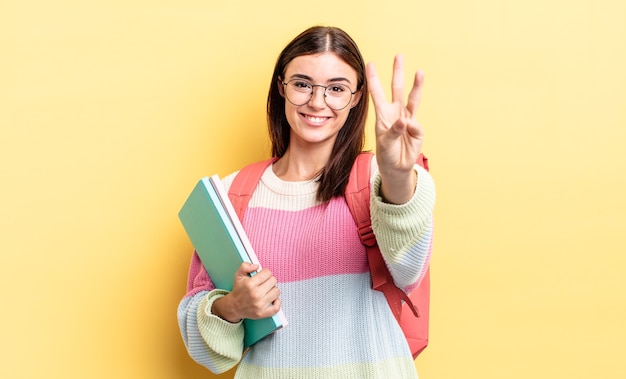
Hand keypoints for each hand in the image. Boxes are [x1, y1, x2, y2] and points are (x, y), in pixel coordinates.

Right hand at [212, 262, 281, 322]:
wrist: (234, 306)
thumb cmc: (239, 290)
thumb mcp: (238, 275)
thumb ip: (245, 266)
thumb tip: (256, 266)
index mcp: (250, 284)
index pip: (267, 273)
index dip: (265, 272)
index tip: (262, 275)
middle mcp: (255, 294)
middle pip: (273, 281)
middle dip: (269, 280)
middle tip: (264, 283)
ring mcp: (259, 305)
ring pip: (276, 292)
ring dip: (272, 290)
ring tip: (266, 291)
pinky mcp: (262, 313)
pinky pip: (276, 308)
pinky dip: (277, 303)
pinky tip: (272, 299)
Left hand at [366, 55, 423, 202]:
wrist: (396, 166)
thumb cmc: (386, 152)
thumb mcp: (384, 143)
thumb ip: (393, 131)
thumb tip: (406, 121)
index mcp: (382, 114)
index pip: (377, 93)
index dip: (373, 79)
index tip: (370, 64)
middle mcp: (395, 112)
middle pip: (397, 88)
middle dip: (398, 72)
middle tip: (399, 55)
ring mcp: (408, 119)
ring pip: (413, 98)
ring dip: (417, 85)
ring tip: (419, 72)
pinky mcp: (417, 129)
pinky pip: (415, 125)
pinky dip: (412, 129)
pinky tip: (408, 134)